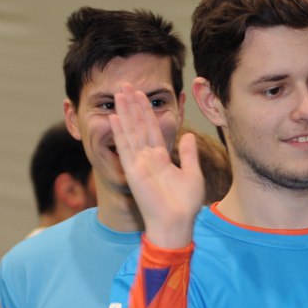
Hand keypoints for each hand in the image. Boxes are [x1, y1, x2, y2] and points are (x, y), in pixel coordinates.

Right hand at [112, 84, 203, 248]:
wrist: (177, 222)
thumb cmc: (185, 204)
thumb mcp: (192, 174)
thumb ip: (188, 154)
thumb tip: (189, 135)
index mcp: (160, 158)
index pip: (151, 129)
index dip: (146, 111)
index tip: (141, 94)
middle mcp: (147, 158)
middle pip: (138, 126)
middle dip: (132, 105)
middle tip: (125, 85)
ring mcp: (139, 163)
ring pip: (130, 132)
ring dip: (124, 113)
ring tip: (118, 94)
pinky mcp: (133, 171)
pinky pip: (125, 148)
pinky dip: (120, 133)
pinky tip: (114, 117)